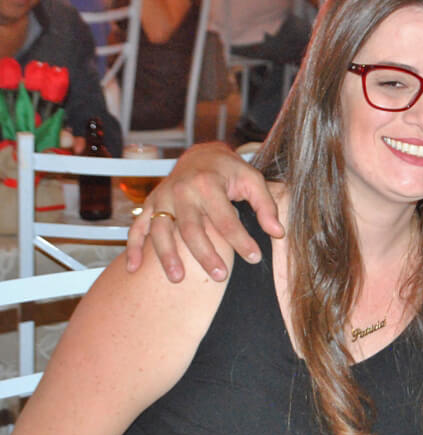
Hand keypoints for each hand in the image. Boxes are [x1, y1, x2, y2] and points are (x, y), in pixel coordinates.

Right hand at [125, 142, 283, 282]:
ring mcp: (162, 198)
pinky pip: (137, 227)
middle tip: (220, 276)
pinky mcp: (150, 205)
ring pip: (161, 231)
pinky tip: (134, 269)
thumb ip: (266, 205)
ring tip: (178, 279)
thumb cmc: (230, 172)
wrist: (200, 155)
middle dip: (205, 254)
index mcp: (208, 183)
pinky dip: (134, 248)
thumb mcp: (253, 180)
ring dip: (167, 256)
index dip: (241, 240)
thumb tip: (277, 233)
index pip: (225, 219)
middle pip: (191, 228)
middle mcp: (181, 190)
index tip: (255, 258)